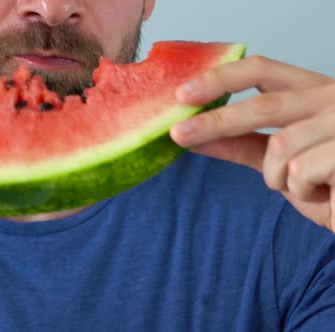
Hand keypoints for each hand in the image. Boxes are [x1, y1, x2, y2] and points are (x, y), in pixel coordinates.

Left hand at [170, 55, 334, 231]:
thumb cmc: (325, 184)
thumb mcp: (276, 160)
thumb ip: (240, 144)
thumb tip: (191, 136)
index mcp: (312, 91)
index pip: (262, 69)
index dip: (221, 77)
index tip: (184, 94)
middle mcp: (331, 98)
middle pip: (262, 104)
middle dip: (215, 122)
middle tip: (179, 134)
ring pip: (280, 147)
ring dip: (277, 176)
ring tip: (300, 185)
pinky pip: (300, 170)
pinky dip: (301, 190)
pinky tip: (324, 192)